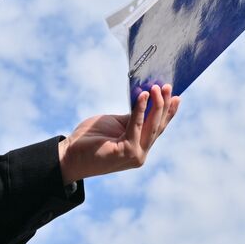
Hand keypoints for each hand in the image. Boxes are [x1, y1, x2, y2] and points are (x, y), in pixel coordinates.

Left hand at [58, 84, 179, 182]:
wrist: (69, 156)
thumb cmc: (90, 140)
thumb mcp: (115, 124)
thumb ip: (132, 118)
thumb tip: (145, 101)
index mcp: (139, 148)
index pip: (157, 128)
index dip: (168, 113)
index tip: (176, 97)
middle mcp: (140, 154)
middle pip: (158, 126)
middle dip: (164, 105)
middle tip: (167, 87)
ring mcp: (135, 155)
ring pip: (151, 126)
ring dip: (156, 105)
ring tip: (157, 88)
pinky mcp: (126, 152)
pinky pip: (136, 125)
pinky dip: (140, 110)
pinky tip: (144, 96)